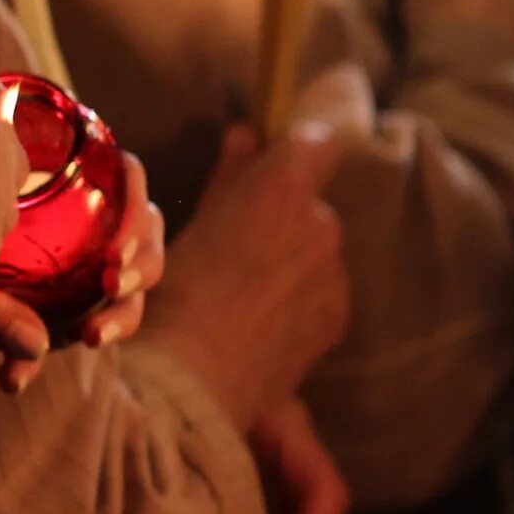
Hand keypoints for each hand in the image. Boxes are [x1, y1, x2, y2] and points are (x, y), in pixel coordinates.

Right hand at [0, 151, 164, 395]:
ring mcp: (116, 216)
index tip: (81, 338)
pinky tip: (115, 183)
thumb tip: (17, 374)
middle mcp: (113, 257)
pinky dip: (129, 185)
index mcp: (93, 292)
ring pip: (148, 239)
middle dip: (121, 310)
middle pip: (140, 283)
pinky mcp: (108, 173)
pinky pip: (131, 177)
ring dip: (135, 255)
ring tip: (111, 264)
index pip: (118, 317)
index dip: (105, 329)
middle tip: (94, 322)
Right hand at [134, 119, 349, 430]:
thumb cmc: (174, 293)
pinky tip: (260, 322)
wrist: (190, 378)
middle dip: (285, 219)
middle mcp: (321, 223)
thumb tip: (247, 134)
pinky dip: (300, 300)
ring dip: (293, 262)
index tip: (276, 163)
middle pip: (313, 205)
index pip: (317, 143)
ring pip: (318, 252)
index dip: (299, 149)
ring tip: (243, 295)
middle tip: (238, 248)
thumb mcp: (196, 221)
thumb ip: (232, 175)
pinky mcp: (339, 314)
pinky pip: (323, 293)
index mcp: (283, 188)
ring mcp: (335, 272)